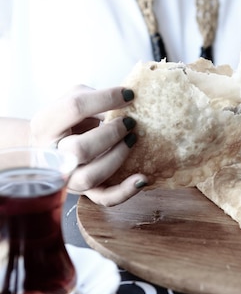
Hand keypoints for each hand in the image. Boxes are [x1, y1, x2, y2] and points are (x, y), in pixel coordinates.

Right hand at [30, 85, 146, 205]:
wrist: (50, 147)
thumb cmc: (67, 121)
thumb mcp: (73, 100)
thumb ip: (94, 99)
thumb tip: (126, 103)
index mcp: (45, 125)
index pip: (75, 108)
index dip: (106, 98)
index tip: (129, 95)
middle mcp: (53, 156)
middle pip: (80, 149)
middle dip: (111, 133)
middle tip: (129, 122)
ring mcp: (68, 178)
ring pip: (91, 176)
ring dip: (118, 156)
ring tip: (133, 140)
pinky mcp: (85, 193)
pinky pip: (104, 198)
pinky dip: (125, 191)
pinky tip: (141, 179)